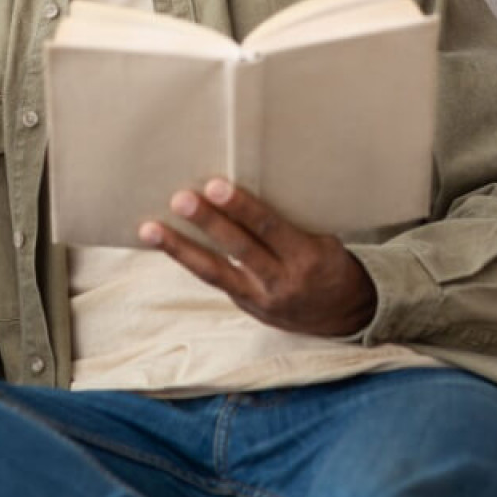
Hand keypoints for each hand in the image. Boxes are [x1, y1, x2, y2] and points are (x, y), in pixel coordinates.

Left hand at [140, 180, 377, 337]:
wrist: (345, 315)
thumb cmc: (331, 263)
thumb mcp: (325, 239)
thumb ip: (292, 220)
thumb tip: (253, 180)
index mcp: (307, 258)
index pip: (271, 229)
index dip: (243, 209)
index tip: (217, 186)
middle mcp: (281, 281)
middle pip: (239, 250)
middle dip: (207, 223)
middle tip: (180, 199)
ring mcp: (259, 298)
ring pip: (214, 272)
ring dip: (179, 249)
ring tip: (150, 229)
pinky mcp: (245, 305)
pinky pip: (214, 280)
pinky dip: (188, 260)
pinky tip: (164, 242)